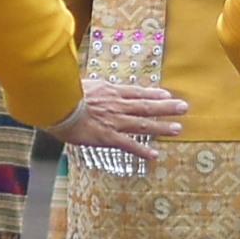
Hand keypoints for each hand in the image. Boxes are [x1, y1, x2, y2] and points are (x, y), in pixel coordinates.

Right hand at [51, 80, 187, 156]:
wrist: (56, 105)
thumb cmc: (63, 94)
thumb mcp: (81, 83)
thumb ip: (92, 86)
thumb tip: (93, 85)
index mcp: (110, 91)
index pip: (137, 92)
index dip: (153, 94)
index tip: (167, 94)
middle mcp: (117, 105)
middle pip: (146, 106)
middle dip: (167, 107)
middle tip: (184, 108)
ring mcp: (114, 121)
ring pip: (143, 124)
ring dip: (161, 127)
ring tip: (178, 128)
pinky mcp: (107, 136)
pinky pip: (128, 144)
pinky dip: (141, 150)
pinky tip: (154, 155)